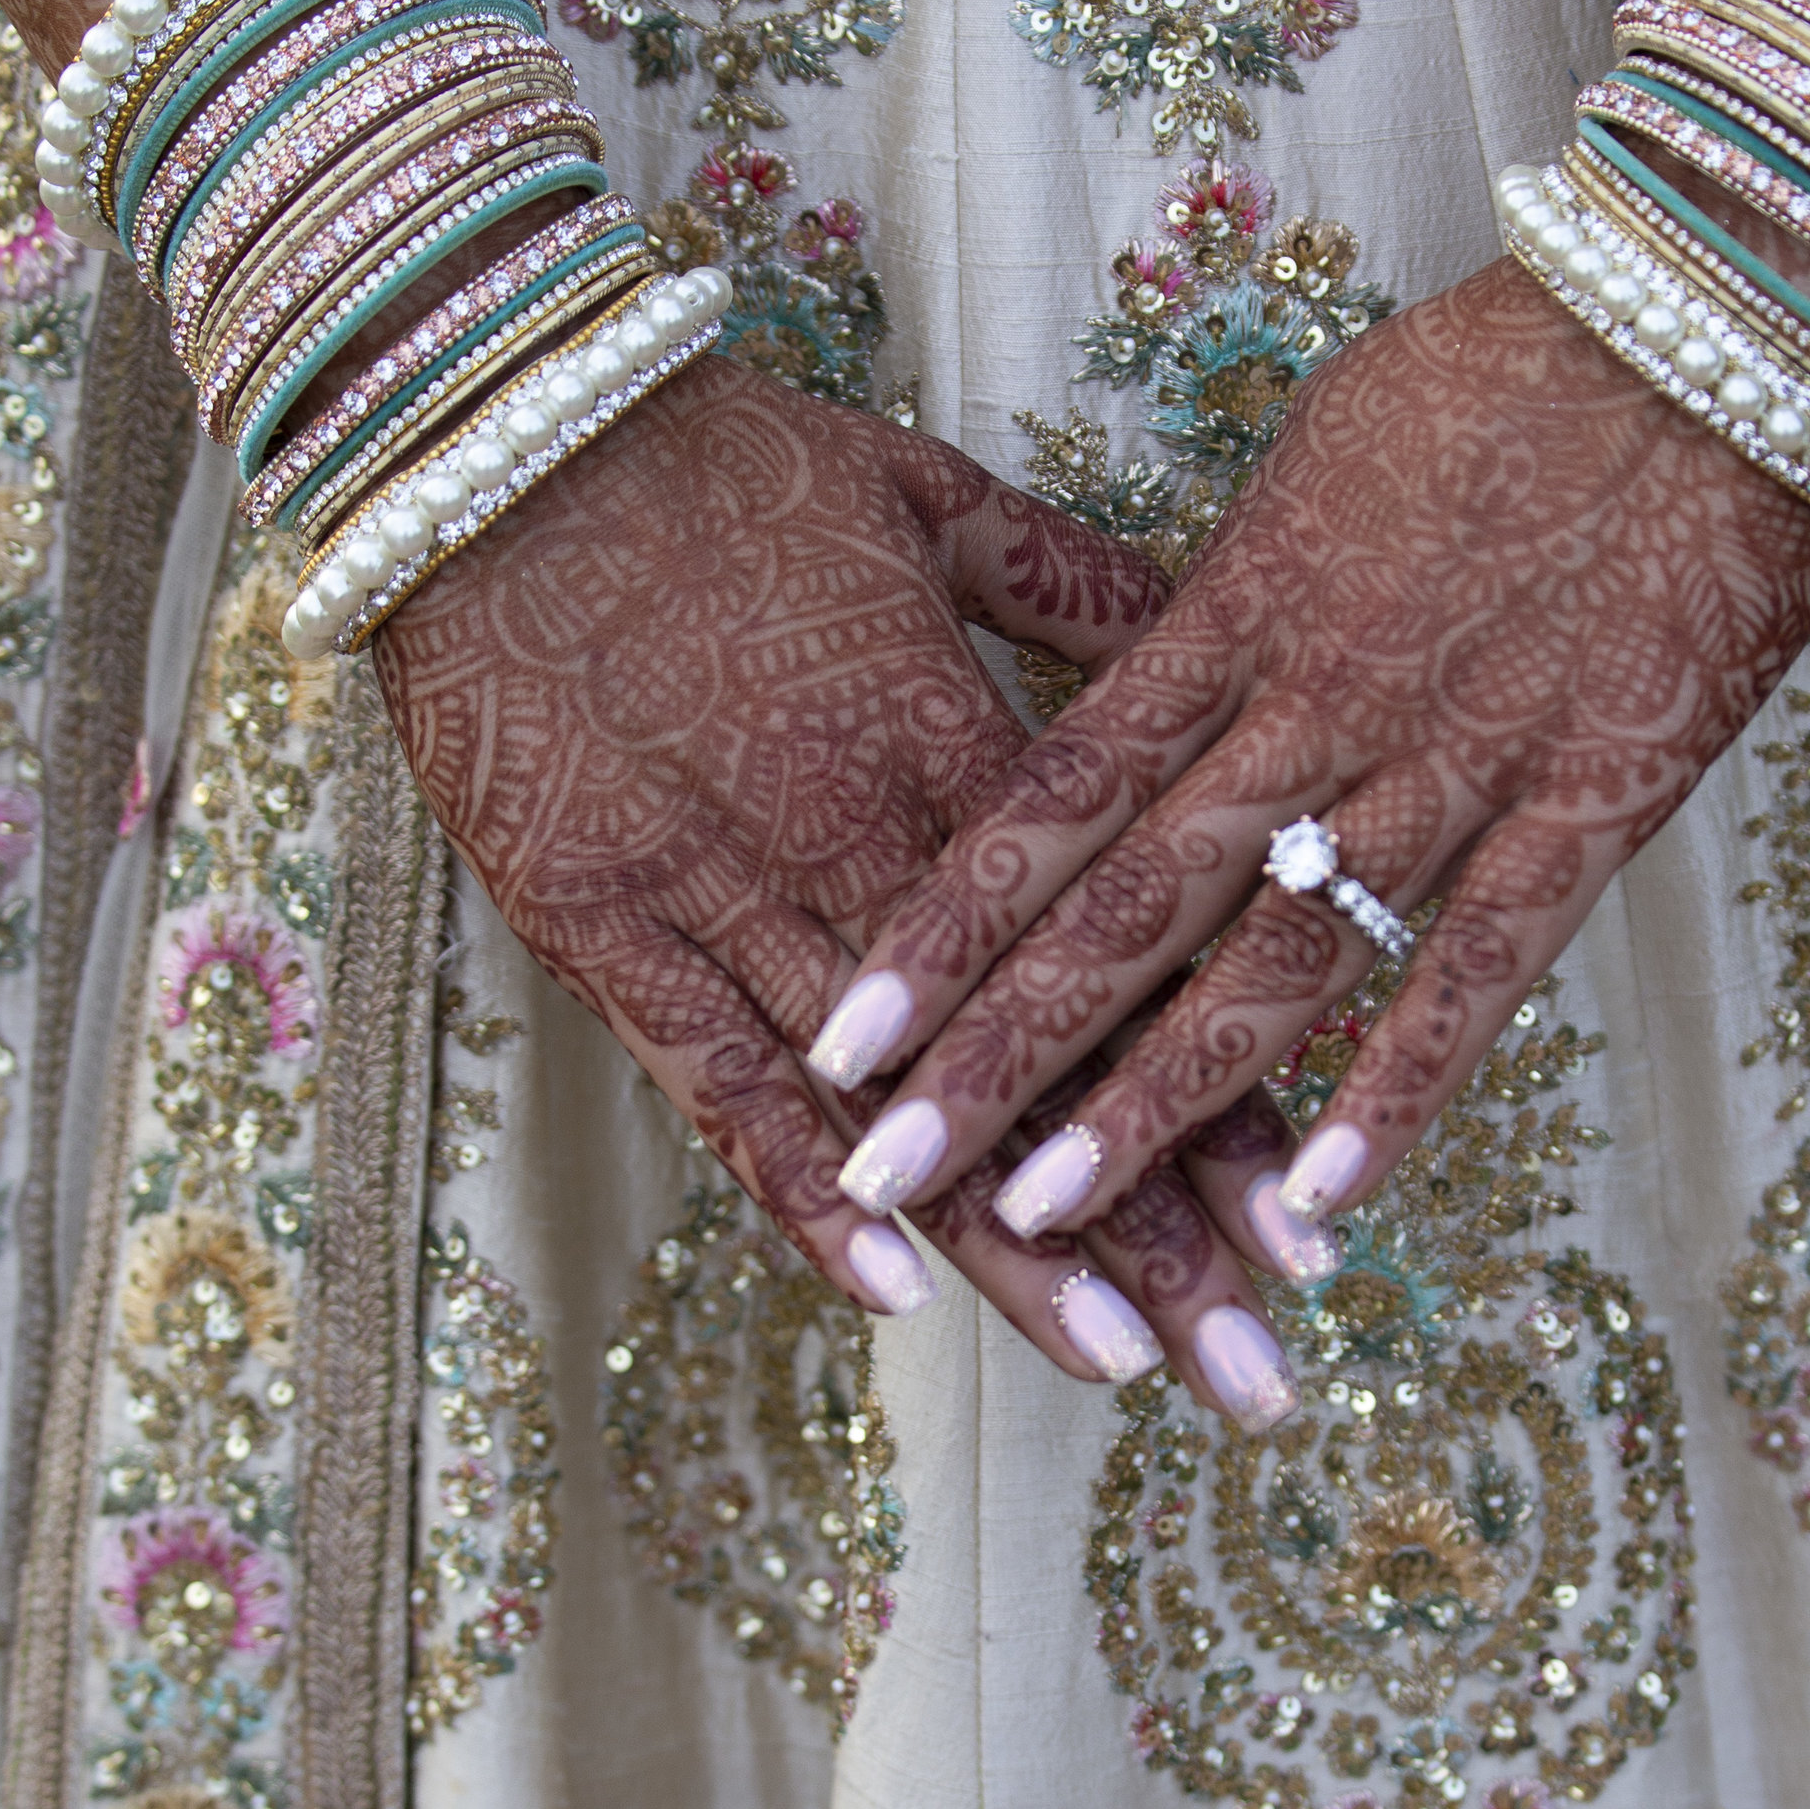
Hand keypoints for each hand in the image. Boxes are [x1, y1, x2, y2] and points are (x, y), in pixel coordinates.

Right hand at [371, 357, 1309, 1417]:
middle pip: (1042, 1068)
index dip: (1226, 1101)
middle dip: (1157, 1233)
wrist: (493, 433)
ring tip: (1127, 1371)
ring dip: (1016, 1250)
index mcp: (963, 745)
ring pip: (902, 1103)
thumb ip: (1073, 588)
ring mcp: (733, 891)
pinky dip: (798, 1190)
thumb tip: (1203, 647)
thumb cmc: (720, 459)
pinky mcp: (605, 923)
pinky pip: (717, 1079)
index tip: (1316, 1225)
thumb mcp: (929, 497)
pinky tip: (888, 1295)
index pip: (1126, 964)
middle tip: (1258, 1374)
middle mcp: (868, 840)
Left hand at [802, 258, 1809, 1238]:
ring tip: (1047, 1216)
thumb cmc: (1513, 364)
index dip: (943, 925)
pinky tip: (1320, 1199)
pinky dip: (1399, 1086)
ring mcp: (1451, 763)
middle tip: (886, 1172)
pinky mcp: (1592, 801)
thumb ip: (1230, 589)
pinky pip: (1479, 967)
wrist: (1722, 313)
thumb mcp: (1320, 451)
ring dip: (1152, 1098)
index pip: (1052, 794)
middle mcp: (1316, 703)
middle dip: (995, 1052)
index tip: (837, 1036)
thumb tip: (1150, 659)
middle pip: (1123, 906)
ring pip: (1271, 959)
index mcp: (1237, 609)